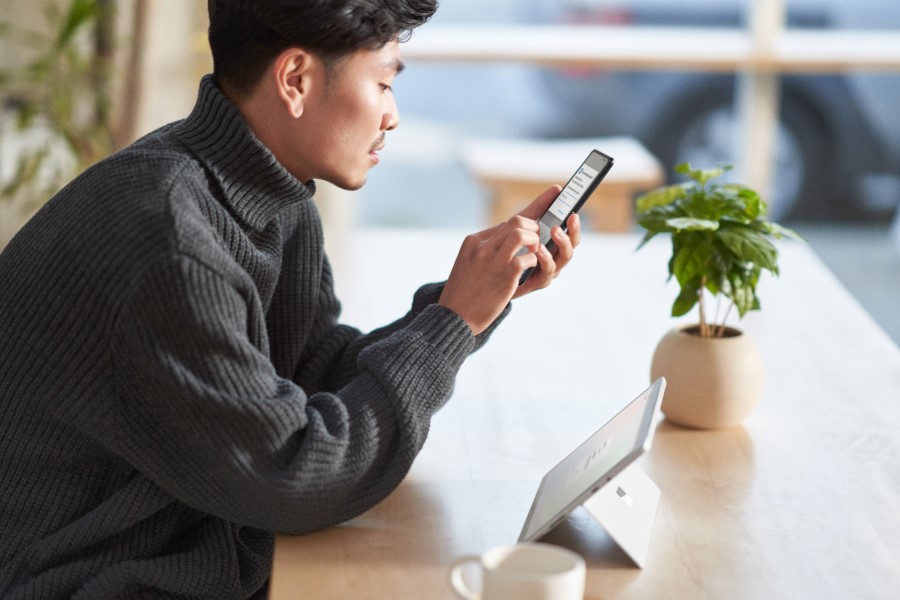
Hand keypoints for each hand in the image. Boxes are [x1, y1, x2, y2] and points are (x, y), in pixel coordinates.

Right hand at [438, 185, 580, 334]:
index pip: (507, 220)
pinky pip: (528, 256)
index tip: (553, 193)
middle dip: (535, 227)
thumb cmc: (465, 292)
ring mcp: (493, 258)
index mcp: (474, 241)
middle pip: (517, 220)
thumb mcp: (469, 263)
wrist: (454, 317)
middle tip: (538, 240)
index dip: (535, 207)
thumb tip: (514, 236)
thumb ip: (488, 249)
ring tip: (534, 252)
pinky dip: (534, 260)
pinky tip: (528, 268)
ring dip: (535, 241)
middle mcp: (482, 245)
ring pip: (523, 232)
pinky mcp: (505, 273)